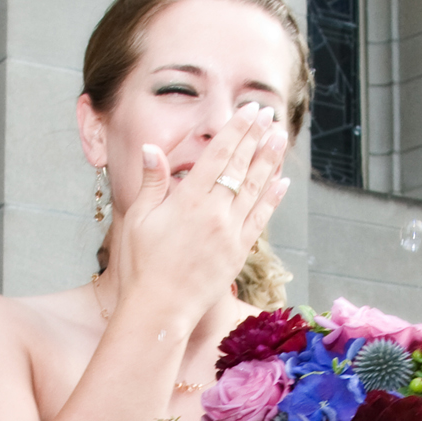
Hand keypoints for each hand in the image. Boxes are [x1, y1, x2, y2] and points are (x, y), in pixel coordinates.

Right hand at [113, 104, 290, 330]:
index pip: (219, 155)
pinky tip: (282, 183)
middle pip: (242, 167)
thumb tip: (151, 148)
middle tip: (269, 115)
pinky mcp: (239, 252)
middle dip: (257, 137)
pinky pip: (260, 219)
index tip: (249, 111)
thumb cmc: (142, 265)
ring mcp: (231, 233)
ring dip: (270, 161)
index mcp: (189, 200)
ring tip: (280, 138)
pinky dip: (273, 199)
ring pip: (256, 189)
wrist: (160, 309)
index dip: (237, 130)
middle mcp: (215, 213)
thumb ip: (152, 182)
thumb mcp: (139, 219)